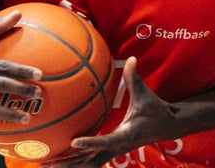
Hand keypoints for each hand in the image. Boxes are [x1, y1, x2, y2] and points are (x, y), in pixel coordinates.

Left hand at [44, 57, 177, 166]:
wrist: (167, 127)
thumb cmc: (156, 110)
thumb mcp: (145, 95)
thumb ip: (134, 78)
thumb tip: (131, 58)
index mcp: (127, 135)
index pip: (106, 141)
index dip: (90, 142)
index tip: (73, 142)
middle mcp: (118, 147)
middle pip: (91, 160)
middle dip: (70, 163)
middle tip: (49, 162)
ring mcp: (114, 152)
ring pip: (88, 164)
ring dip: (69, 166)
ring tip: (46, 164)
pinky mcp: (111, 152)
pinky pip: (90, 160)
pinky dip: (75, 162)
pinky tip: (59, 160)